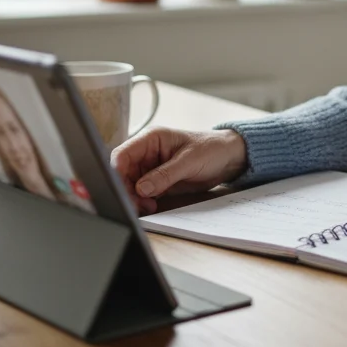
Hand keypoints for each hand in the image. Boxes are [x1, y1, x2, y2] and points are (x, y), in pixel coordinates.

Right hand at [110, 126, 247, 214]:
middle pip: (123, 173)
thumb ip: (164, 175)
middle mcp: (147, 153)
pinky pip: (142, 192)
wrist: (228, 158)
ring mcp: (151, 168)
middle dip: (127, 190)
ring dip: (135, 198)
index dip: (118, 172)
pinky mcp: (157, 181)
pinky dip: (143, 201)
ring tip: (149, 206)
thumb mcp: (188, 161)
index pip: (123, 154)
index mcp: (151, 139)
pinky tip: (151, 206)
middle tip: (139, 204)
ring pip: (130, 185)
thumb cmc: (211, 149)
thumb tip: (141, 188)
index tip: (124, 189)